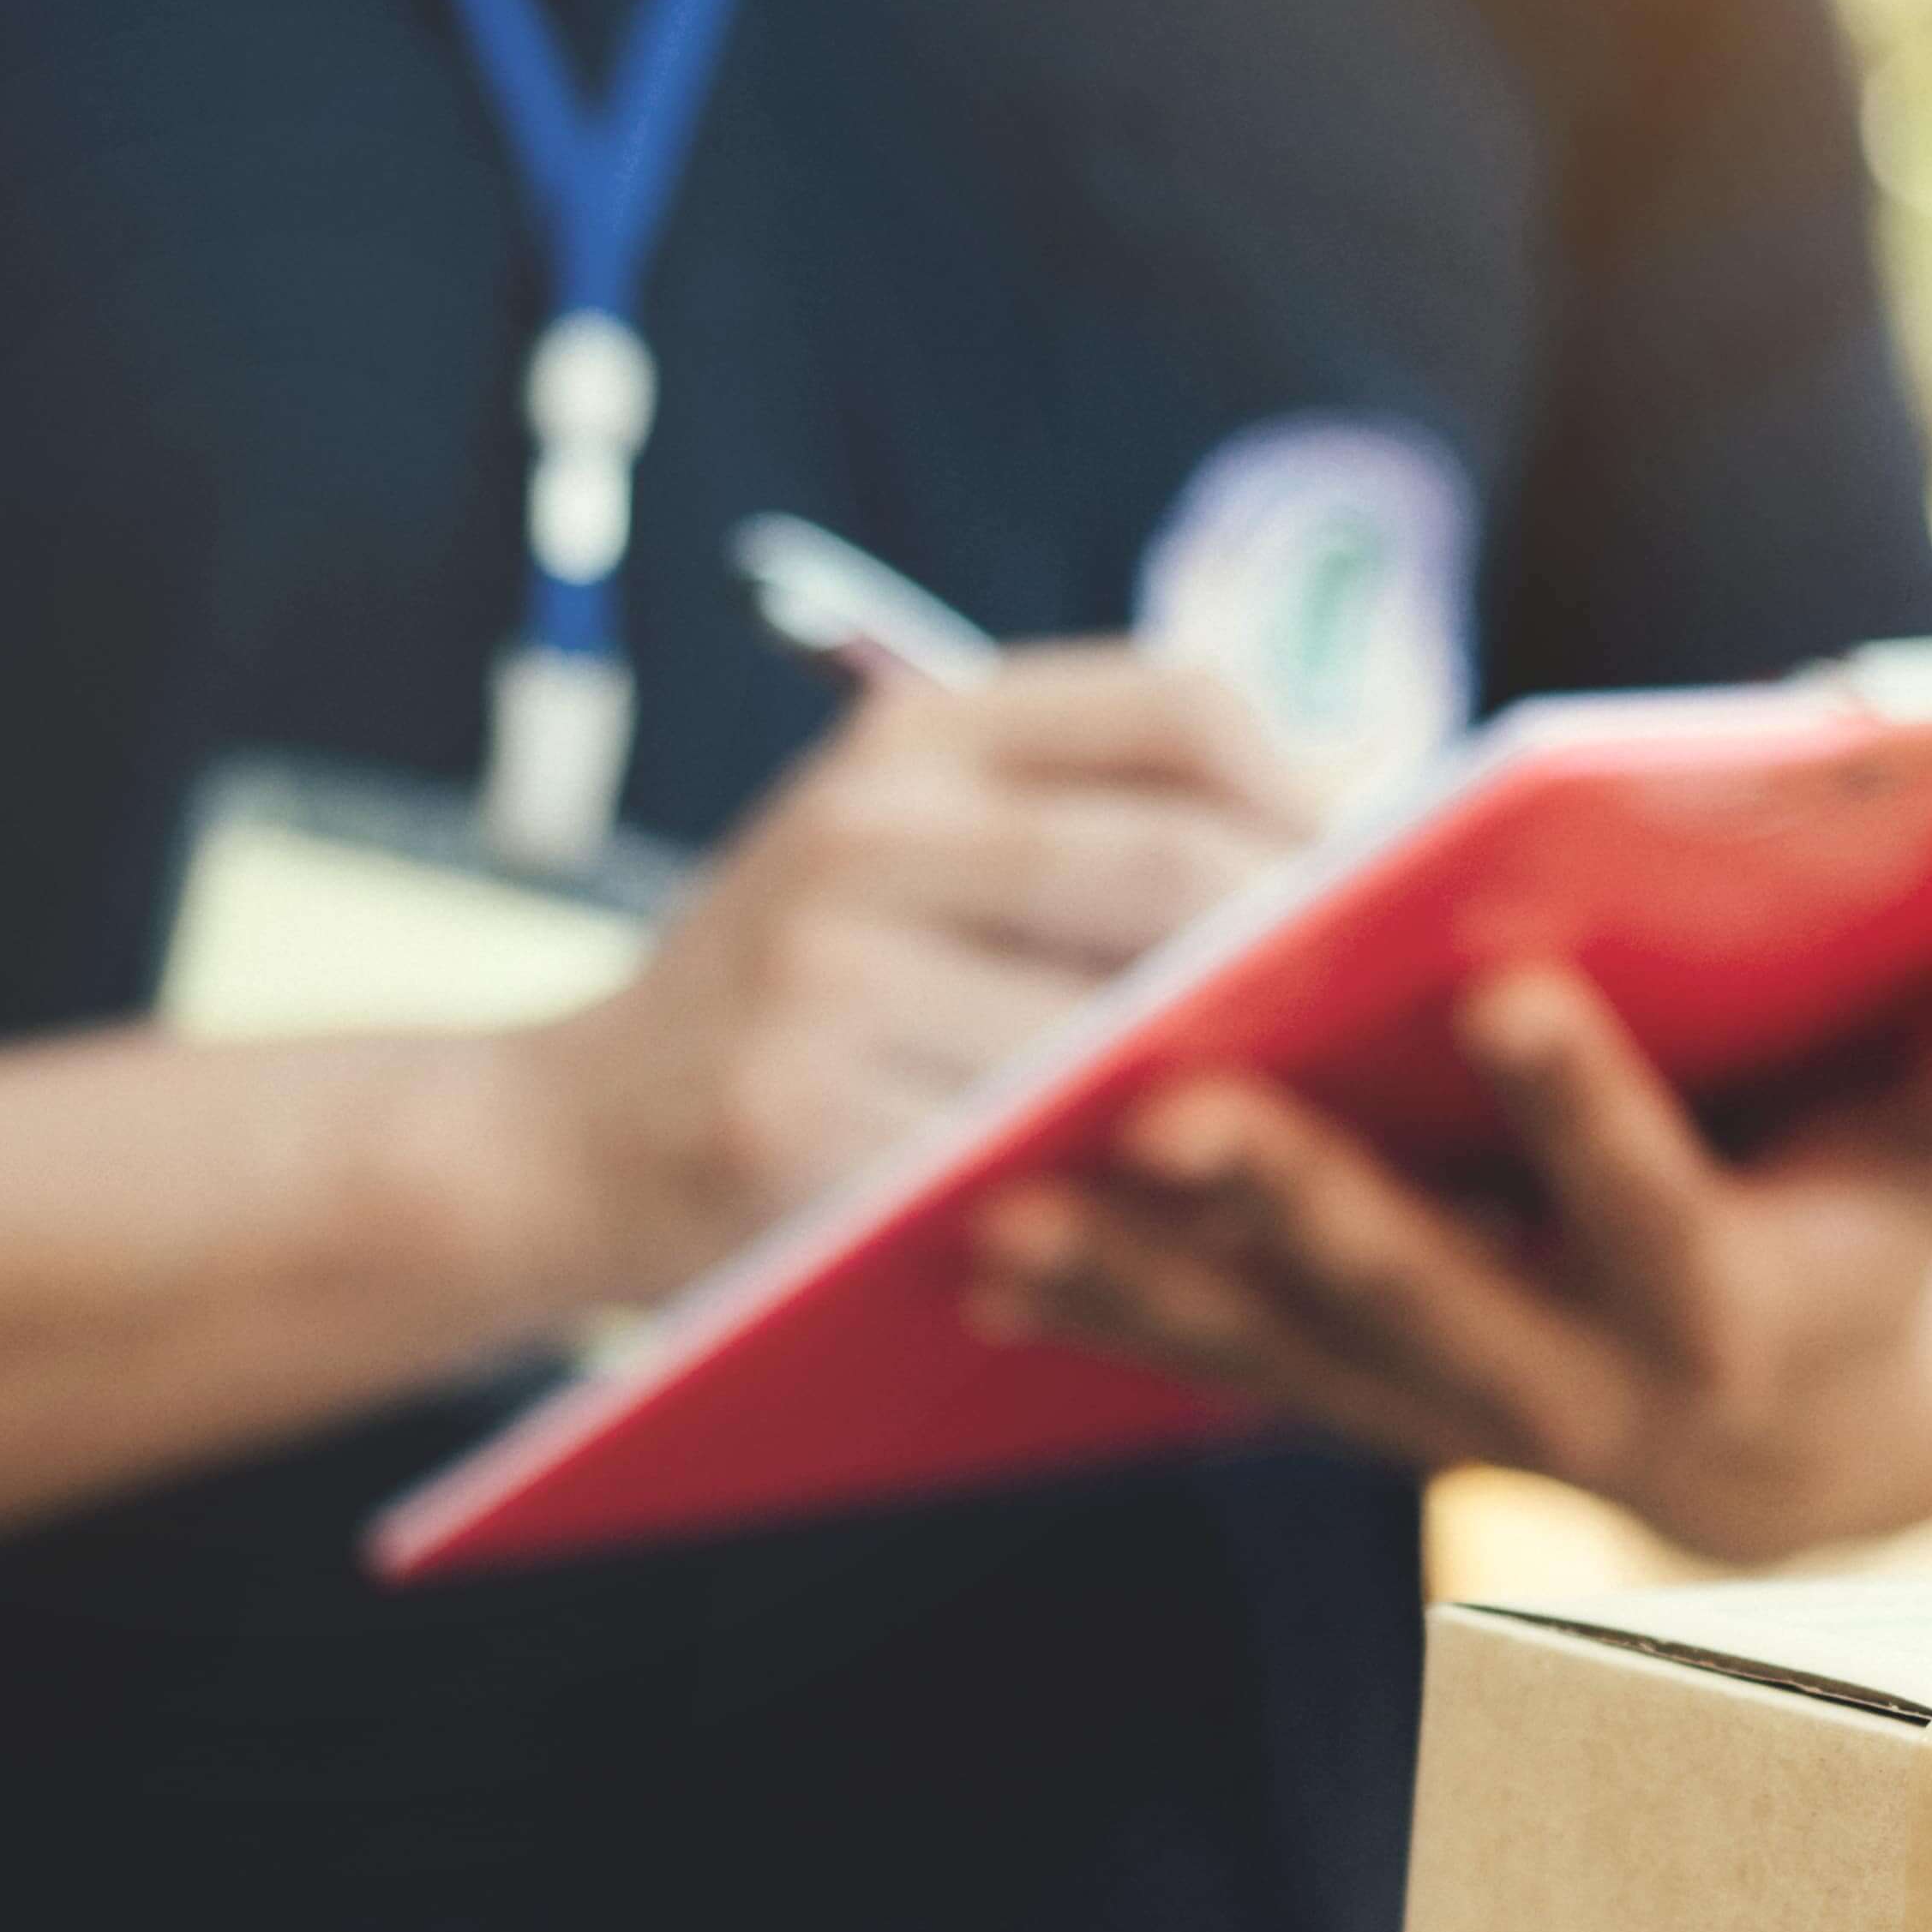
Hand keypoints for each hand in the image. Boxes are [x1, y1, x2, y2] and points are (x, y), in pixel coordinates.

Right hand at [483, 651, 1316, 1319]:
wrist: (552, 1139)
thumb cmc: (785, 1003)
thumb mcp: (896, 856)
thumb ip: (1074, 827)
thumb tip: (1352, 861)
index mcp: (913, 738)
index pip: (1179, 706)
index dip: (1311, 794)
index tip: (1377, 884)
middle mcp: (869, 828)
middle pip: (1180, 861)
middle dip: (1306, 951)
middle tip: (1379, 1032)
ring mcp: (829, 974)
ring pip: (1122, 1025)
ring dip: (1241, 1088)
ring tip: (1311, 1131)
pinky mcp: (804, 1123)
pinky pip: (1028, 1159)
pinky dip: (1132, 1195)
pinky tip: (1189, 1226)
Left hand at [957, 939, 1931, 1566]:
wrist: (1847, 1437)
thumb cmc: (1910, 1227)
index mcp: (1746, 1316)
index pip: (1659, 1213)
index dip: (1586, 1112)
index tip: (1501, 987)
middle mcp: (1593, 1400)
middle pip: (1435, 1302)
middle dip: (1302, 1207)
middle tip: (1172, 1100)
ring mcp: (1468, 1420)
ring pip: (1296, 1355)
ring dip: (1153, 1278)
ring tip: (1005, 1187)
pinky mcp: (1379, 1413)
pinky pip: (1231, 1376)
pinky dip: (1115, 1320)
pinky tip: (977, 1251)